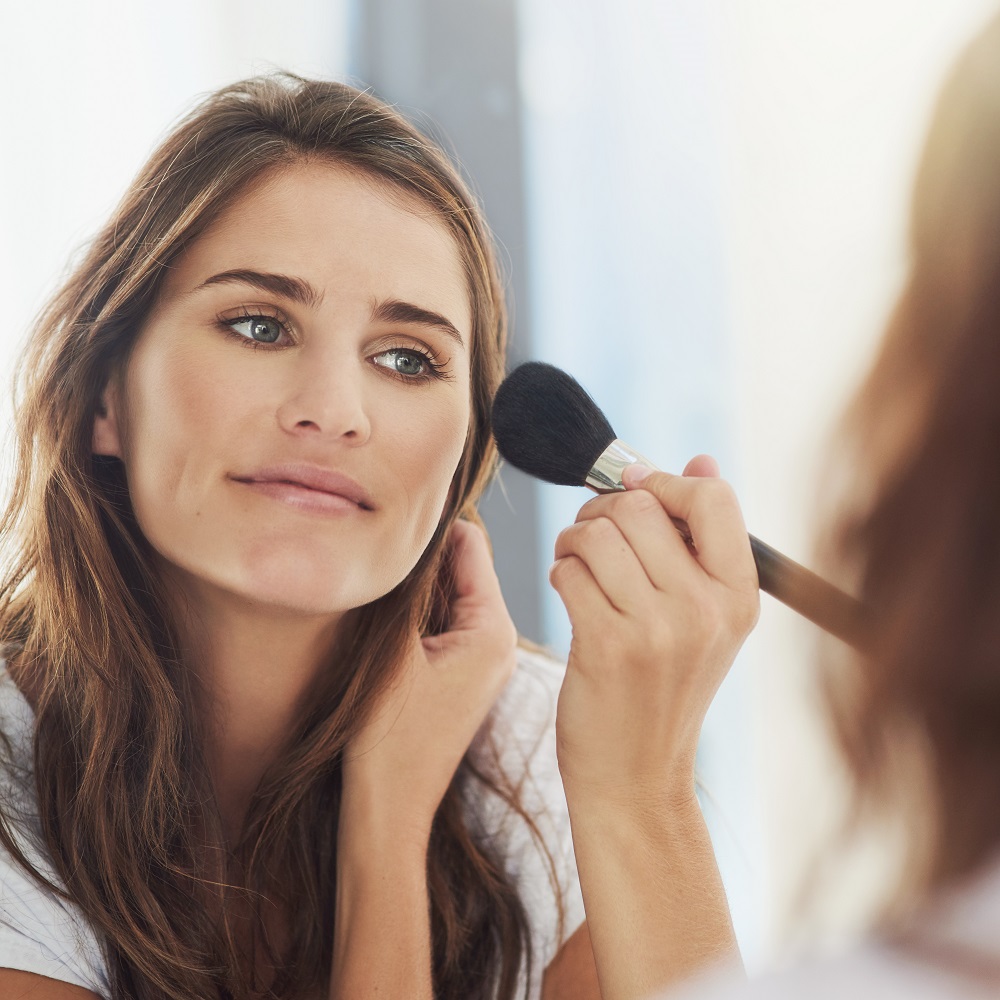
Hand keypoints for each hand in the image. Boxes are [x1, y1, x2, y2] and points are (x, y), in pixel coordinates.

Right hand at [342, 519, 516, 838]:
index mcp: (494, 630)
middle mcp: (499, 641)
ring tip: (376, 582)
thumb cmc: (389, 738)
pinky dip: (419, 614)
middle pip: (463, 569)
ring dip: (417, 587)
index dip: (431, 528)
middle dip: (421, 558)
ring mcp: (484, 660)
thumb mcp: (391, 651)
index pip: (472, 546)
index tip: (392, 518)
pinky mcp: (464, 676)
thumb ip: (405, 588)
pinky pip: (445, 624)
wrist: (389, 808)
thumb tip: (405, 536)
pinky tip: (387, 618)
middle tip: (376, 547)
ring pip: (450, 596)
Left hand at [550, 456, 758, 809]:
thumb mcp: (704, 619)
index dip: (665, 483)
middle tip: (593, 537)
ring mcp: (660, 630)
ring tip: (578, 564)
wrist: (635, 778)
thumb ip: (703, 540)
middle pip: (641, 506)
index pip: (714, 498)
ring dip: (574, 540)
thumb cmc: (662, 688)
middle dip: (602, 511)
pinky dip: (560, 571)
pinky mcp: (609, 646)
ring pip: (598, 532)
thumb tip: (700, 459)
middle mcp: (707, 610)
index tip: (637, 498)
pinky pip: (570, 568)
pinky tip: (569, 594)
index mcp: (740, 596)